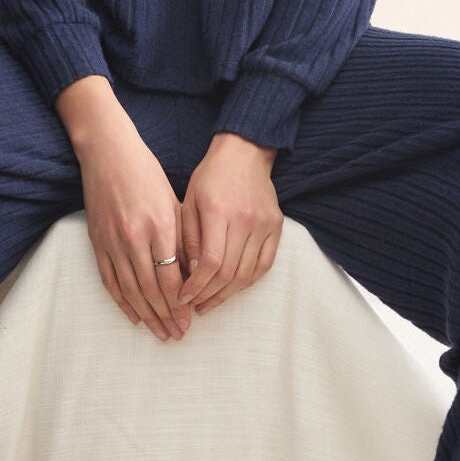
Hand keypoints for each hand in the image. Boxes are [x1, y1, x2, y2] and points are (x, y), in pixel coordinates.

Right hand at [75, 113, 190, 341]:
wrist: (108, 155)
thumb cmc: (147, 175)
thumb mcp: (173, 203)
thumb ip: (183, 239)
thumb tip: (193, 276)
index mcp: (159, 226)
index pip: (171, 278)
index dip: (180, 304)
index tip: (190, 320)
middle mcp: (135, 238)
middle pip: (151, 290)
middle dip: (166, 316)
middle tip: (177, 335)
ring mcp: (112, 242)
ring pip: (130, 290)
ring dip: (147, 315)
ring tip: (160, 333)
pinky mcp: (97, 242)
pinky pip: (110, 281)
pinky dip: (122, 302)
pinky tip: (134, 316)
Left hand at [177, 132, 282, 317]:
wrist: (244, 154)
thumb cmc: (210, 178)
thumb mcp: (189, 202)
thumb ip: (189, 238)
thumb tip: (191, 274)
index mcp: (218, 211)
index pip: (210, 261)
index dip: (196, 285)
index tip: (183, 298)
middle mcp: (245, 220)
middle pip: (228, 272)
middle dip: (209, 294)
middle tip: (194, 306)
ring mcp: (264, 224)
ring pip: (247, 273)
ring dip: (227, 293)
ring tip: (210, 302)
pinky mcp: (276, 227)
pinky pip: (264, 264)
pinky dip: (248, 281)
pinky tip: (232, 289)